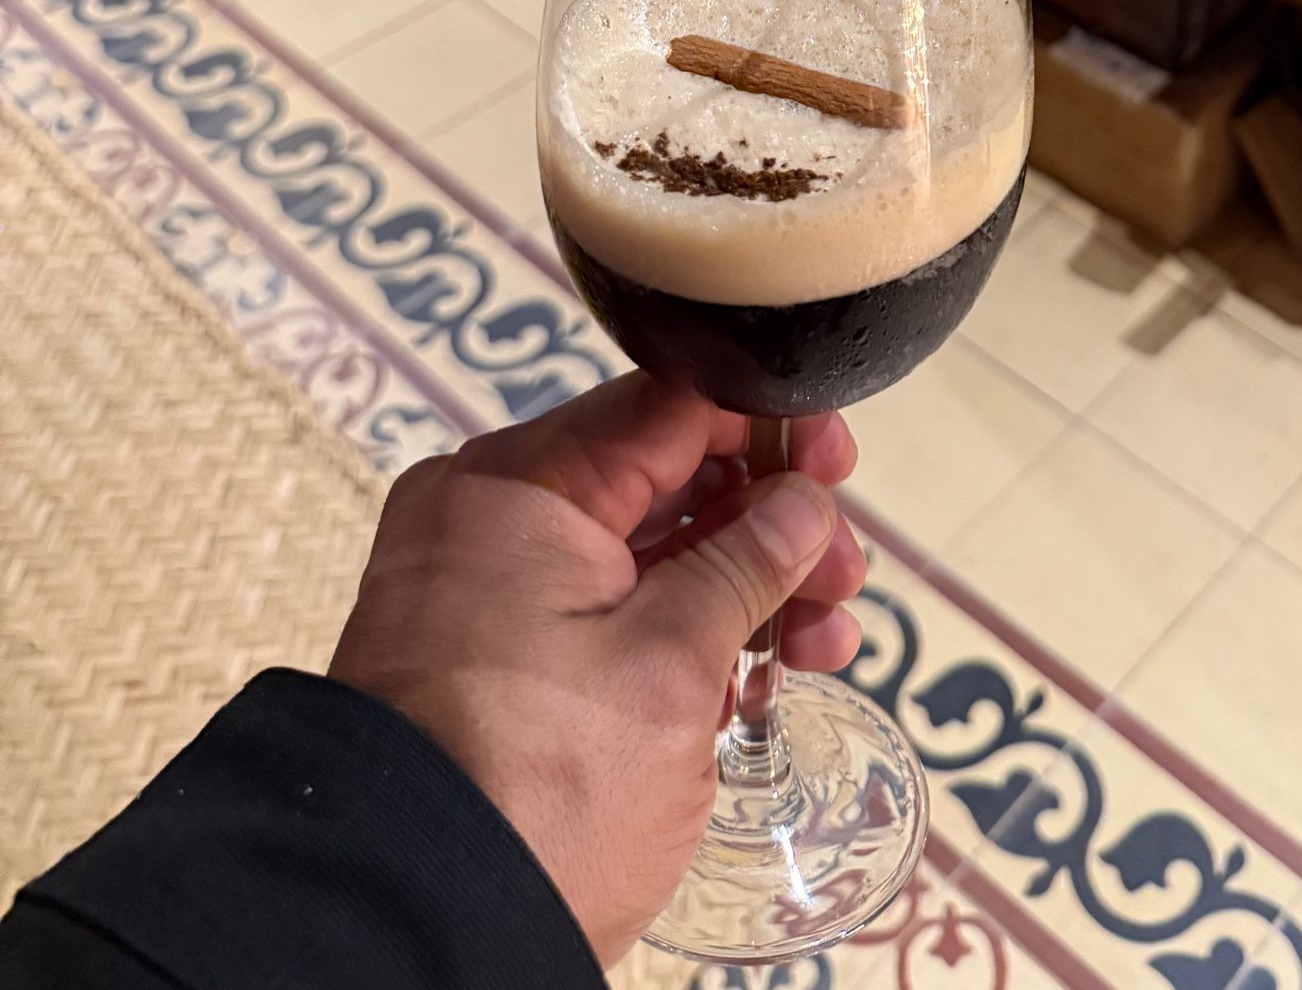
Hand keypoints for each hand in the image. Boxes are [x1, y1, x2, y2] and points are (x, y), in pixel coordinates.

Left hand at [329, 375, 865, 966]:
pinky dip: (682, 630)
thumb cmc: (537, 795)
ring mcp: (488, 590)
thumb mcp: (671, 666)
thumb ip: (748, 563)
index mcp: (517, 487)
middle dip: (768, 522)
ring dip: (744, 584)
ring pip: (643, 549)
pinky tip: (762, 671)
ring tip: (824, 641)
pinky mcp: (498, 659)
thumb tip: (804, 502)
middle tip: (843, 574)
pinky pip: (604, 610)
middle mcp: (491, 517)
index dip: (766, 425)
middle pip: (662, 477)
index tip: (836, 462)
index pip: (668, 407)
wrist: (419, 933)